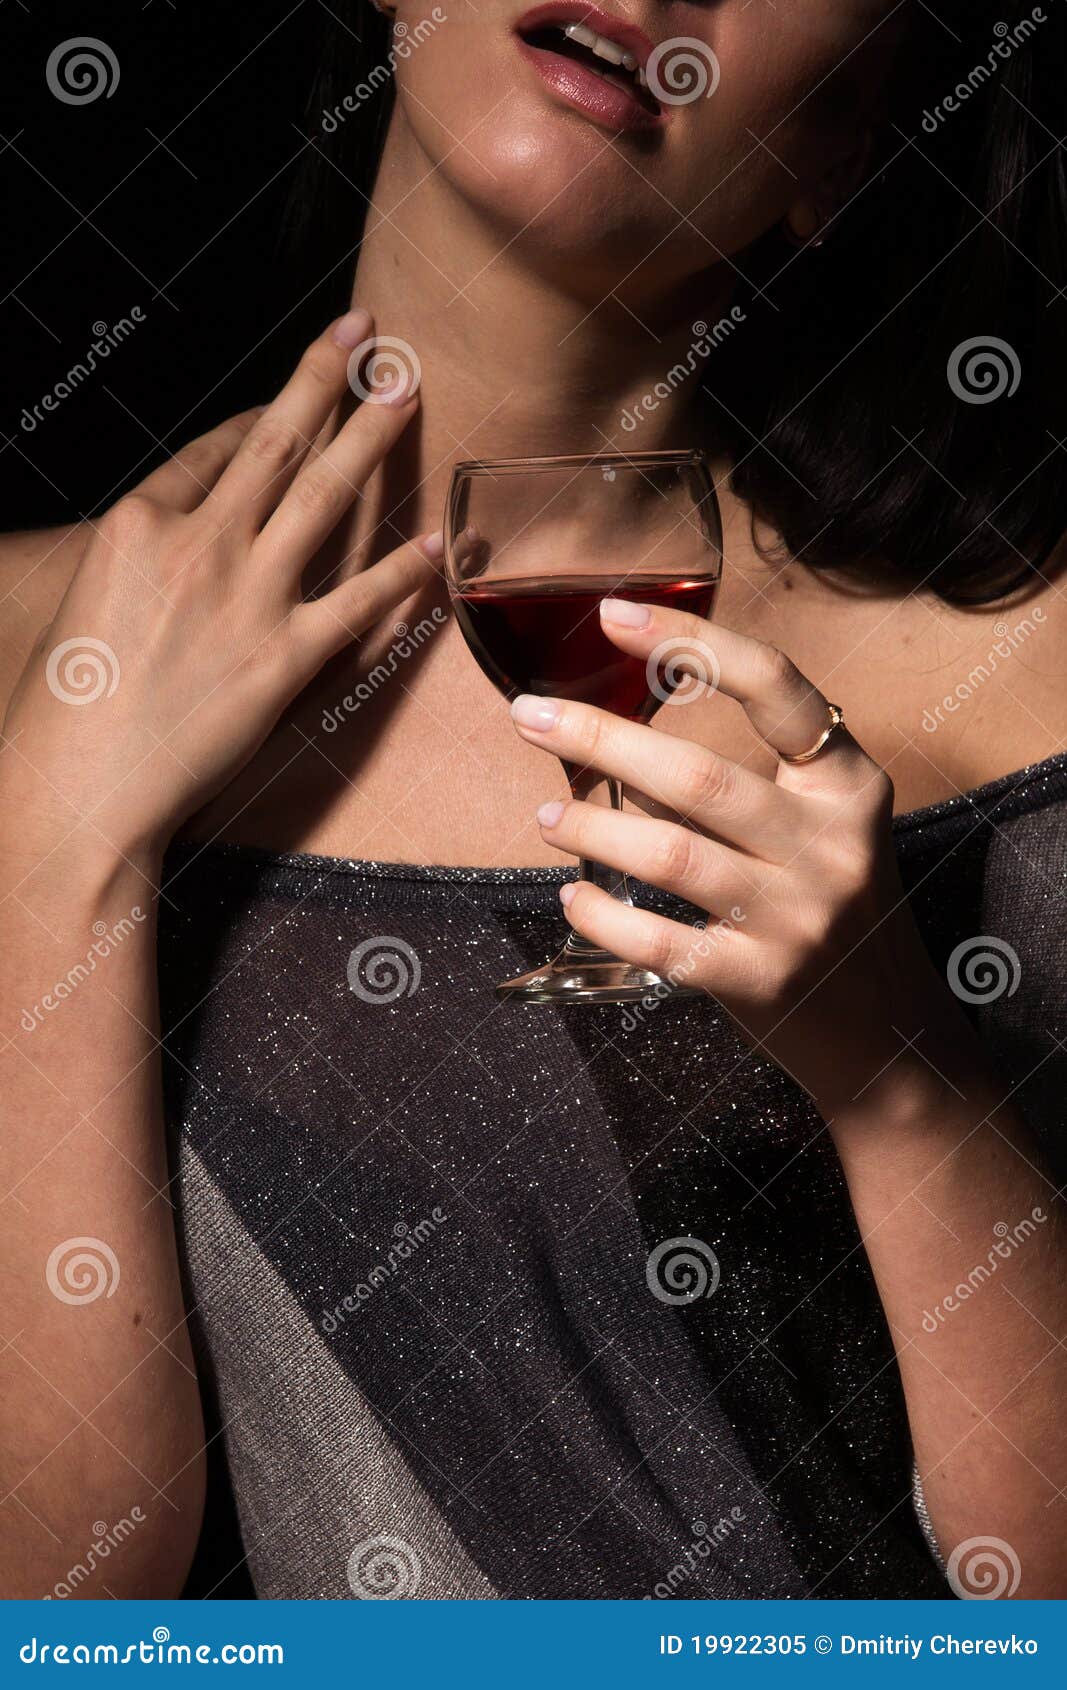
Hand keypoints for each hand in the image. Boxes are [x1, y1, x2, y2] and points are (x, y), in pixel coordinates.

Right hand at [1, 311, 436, 864]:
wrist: (81, 783)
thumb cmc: (64, 705)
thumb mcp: (82, 599)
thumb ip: (135, 558)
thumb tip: (169, 535)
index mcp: (136, 523)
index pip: (216, 450)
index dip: (266, 411)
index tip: (301, 385)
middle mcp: (198, 545)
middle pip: (276, 445)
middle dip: (325, 380)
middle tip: (368, 337)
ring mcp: (247, 599)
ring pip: (323, 497)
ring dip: (370, 438)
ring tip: (406, 394)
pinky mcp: (285, 660)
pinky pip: (358, 602)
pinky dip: (404, 571)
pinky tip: (437, 541)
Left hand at [512, 597, 961, 1118]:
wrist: (888, 1032)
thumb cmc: (835, 905)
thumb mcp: (822, 828)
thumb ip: (750, 777)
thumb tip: (621, 728)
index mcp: (849, 786)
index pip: (775, 689)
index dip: (692, 644)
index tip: (613, 616)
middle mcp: (831, 846)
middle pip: (699, 776)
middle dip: (601, 739)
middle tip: (531, 716)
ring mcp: (796, 919)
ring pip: (670, 856)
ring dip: (590, 829)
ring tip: (545, 816)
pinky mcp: (757, 983)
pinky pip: (658, 941)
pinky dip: (603, 916)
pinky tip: (572, 896)